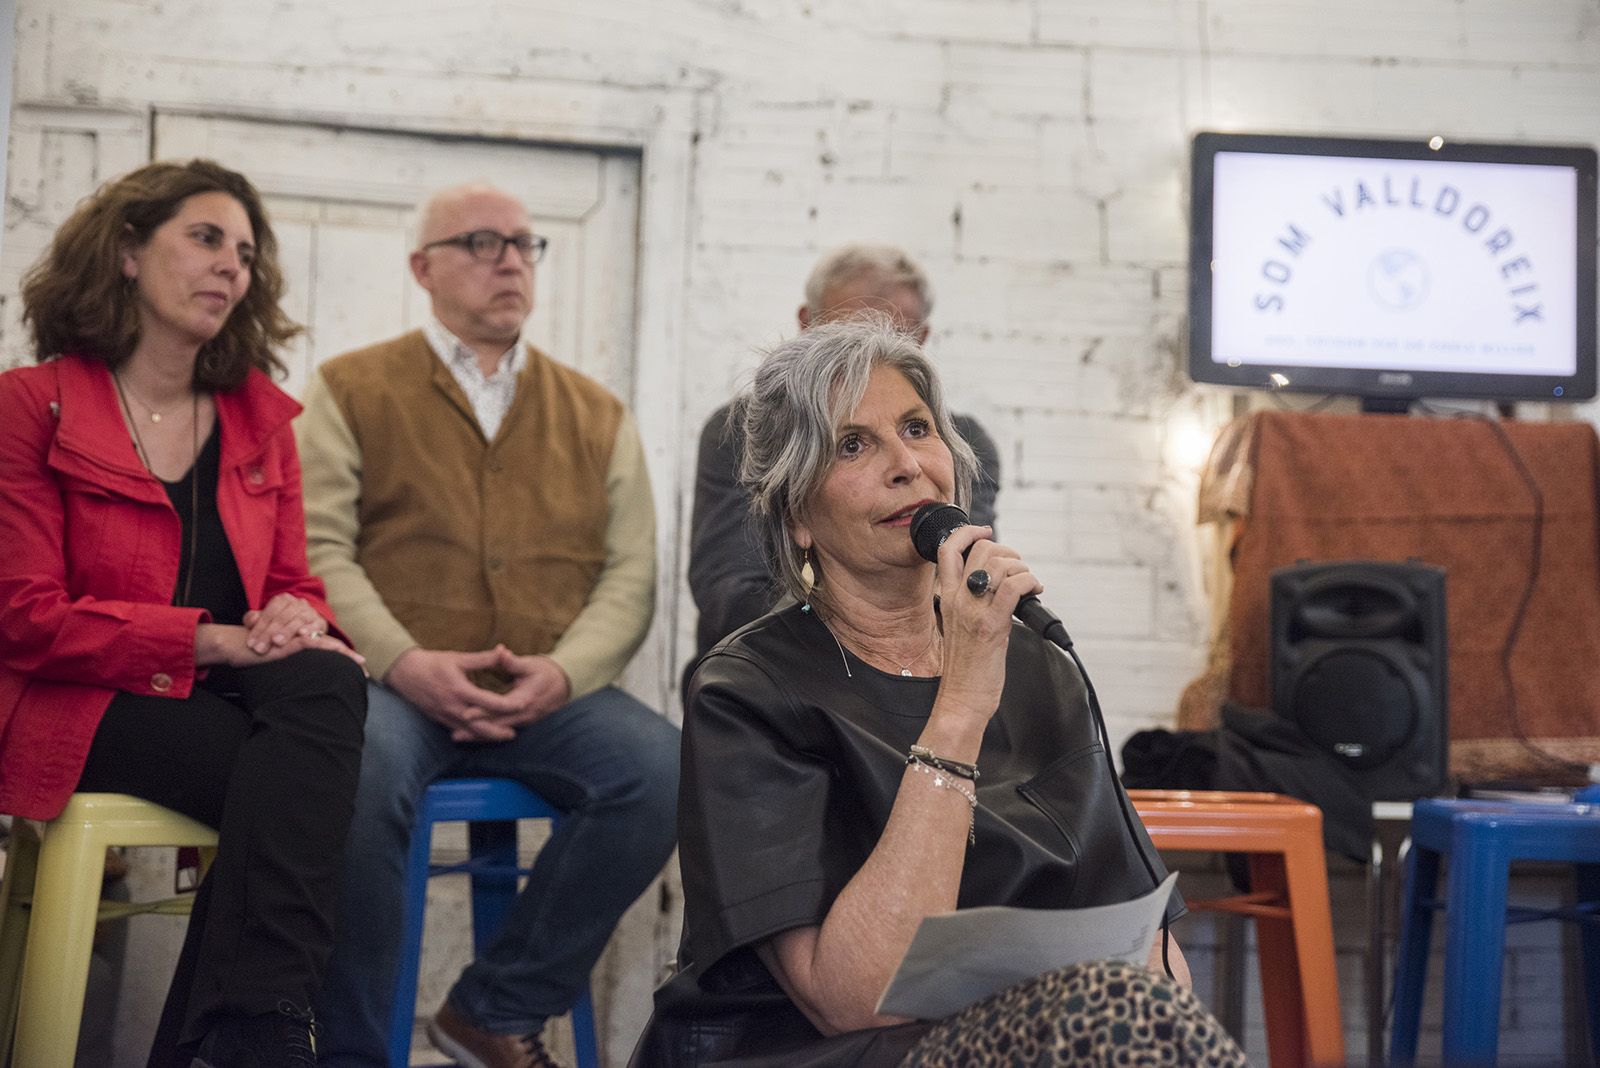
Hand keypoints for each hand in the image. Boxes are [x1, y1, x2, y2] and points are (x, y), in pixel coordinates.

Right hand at [196, 622, 364, 668]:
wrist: (236, 646)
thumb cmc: (254, 658)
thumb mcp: (277, 668)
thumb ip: (291, 675)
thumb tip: (301, 697)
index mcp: (301, 648)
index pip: (327, 653)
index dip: (343, 662)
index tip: (360, 675)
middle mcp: (301, 642)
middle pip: (332, 650)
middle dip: (350, 661)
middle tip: (367, 674)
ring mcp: (295, 640)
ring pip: (326, 646)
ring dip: (344, 654)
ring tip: (360, 664)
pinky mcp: (288, 641)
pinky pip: (309, 642)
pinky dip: (325, 647)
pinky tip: (338, 650)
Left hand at [242, 593, 328, 655]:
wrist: (302, 628)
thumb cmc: (278, 627)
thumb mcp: (263, 623)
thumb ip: (252, 620)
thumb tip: (253, 618)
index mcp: (283, 600)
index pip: (270, 612)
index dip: (259, 628)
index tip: (251, 643)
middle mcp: (298, 603)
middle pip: (283, 616)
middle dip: (270, 633)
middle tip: (261, 648)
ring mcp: (310, 612)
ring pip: (298, 619)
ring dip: (287, 631)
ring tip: (277, 642)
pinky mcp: (320, 622)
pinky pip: (315, 624)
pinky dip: (309, 629)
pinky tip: (302, 634)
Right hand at [384, 647, 526, 742]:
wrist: (404, 672)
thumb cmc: (433, 663)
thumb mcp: (458, 658)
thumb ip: (483, 659)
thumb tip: (503, 652)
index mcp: (460, 690)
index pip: (488, 701)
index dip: (506, 704)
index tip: (522, 704)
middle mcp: (453, 706)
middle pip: (479, 724)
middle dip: (497, 731)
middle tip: (514, 733)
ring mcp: (445, 715)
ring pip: (469, 731)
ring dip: (486, 736)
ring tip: (503, 737)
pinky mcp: (439, 719)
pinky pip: (458, 730)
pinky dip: (471, 735)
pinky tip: (481, 736)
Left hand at [443, 646, 570, 740]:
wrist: (564, 684)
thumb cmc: (545, 672)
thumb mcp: (530, 664)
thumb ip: (512, 661)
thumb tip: (500, 651)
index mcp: (525, 699)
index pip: (500, 707)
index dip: (483, 711)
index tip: (466, 713)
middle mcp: (524, 714)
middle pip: (497, 724)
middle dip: (476, 729)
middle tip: (455, 733)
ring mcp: (524, 721)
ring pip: (498, 731)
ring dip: (479, 735)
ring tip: (458, 737)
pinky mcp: (522, 723)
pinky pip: (502, 731)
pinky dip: (487, 734)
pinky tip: (472, 736)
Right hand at [930, 524, 1042, 724]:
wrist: (961, 698)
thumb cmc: (965, 667)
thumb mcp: (960, 625)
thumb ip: (972, 601)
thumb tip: (999, 584)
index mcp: (946, 598)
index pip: (948, 549)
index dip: (968, 532)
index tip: (985, 531)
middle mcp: (957, 599)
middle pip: (982, 550)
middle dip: (1008, 553)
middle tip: (1019, 571)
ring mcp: (973, 611)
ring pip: (1001, 565)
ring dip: (1023, 569)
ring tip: (1029, 587)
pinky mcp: (992, 626)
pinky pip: (1014, 588)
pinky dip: (1030, 583)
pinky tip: (1034, 594)